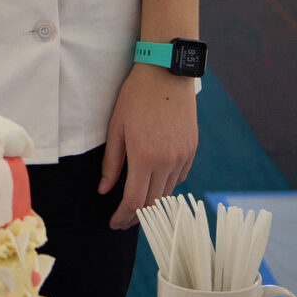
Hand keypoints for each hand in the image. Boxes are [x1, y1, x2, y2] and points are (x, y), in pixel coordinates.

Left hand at [98, 64, 197, 228]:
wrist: (166, 73)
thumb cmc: (136, 97)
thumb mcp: (116, 128)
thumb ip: (111, 163)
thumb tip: (104, 190)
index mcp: (145, 157)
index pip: (135, 201)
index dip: (123, 217)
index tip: (114, 223)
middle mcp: (167, 161)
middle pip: (153, 203)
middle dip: (137, 216)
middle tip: (123, 220)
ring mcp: (183, 156)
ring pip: (168, 192)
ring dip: (152, 202)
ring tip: (137, 205)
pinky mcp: (192, 149)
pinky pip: (179, 177)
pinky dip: (166, 186)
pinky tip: (155, 183)